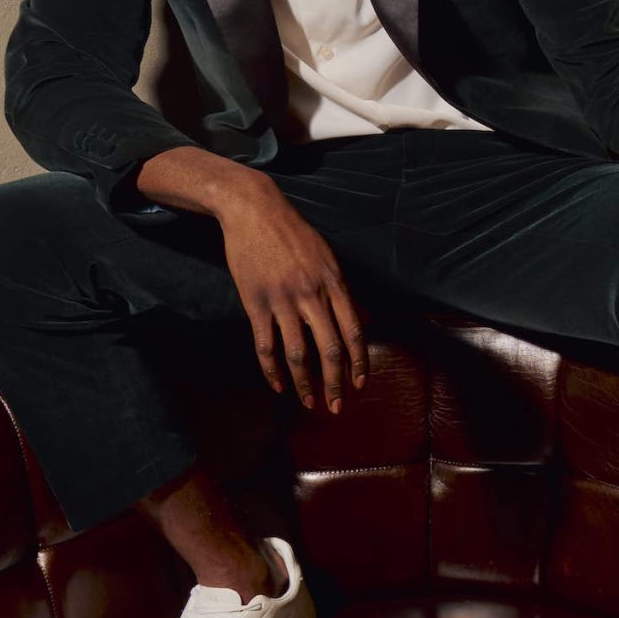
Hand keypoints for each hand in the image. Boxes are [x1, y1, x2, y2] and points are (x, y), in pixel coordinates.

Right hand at [214, 180, 367, 412]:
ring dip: (305, 383)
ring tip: (310, 402)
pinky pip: (266, 345)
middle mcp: (312, 295)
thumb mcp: (328, 258)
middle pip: (330, 349)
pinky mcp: (255, 303)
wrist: (255, 211)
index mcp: (334, 284)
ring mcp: (282, 300)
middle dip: (336, 383)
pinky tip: (278, 385)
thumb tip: (363, 322)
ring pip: (298, 353)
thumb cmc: (294, 234)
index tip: (361, 384)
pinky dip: (272, 370)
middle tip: (338, 406)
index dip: (359, 362)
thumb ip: (344, 293)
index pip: (354, 332)